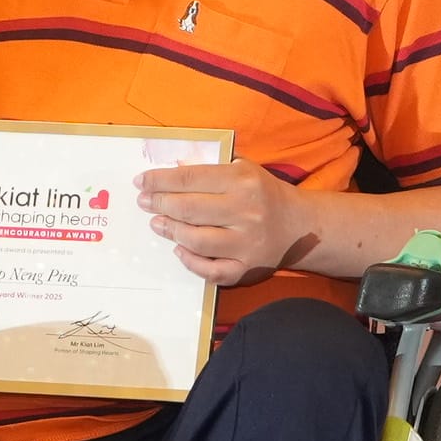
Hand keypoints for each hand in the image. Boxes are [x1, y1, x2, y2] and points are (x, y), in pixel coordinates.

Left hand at [138, 157, 313, 290]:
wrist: (300, 226)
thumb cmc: (264, 194)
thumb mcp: (244, 170)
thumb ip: (211, 171)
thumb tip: (170, 175)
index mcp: (242, 181)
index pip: (190, 179)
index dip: (160, 180)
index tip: (140, 181)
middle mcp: (245, 211)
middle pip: (189, 208)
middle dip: (159, 204)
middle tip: (144, 202)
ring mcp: (246, 243)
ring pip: (196, 240)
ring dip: (170, 231)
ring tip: (158, 224)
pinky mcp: (247, 268)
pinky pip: (211, 270)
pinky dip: (190, 262)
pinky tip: (179, 250)